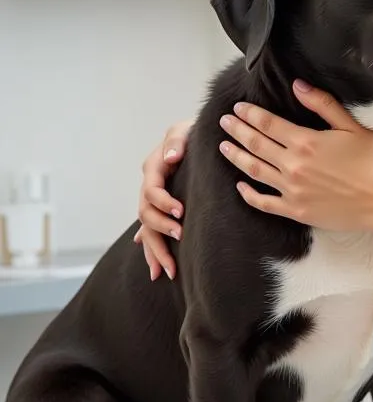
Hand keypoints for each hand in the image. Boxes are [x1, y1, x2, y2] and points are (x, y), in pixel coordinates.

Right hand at [134, 119, 192, 280]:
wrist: (198, 137)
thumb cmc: (192, 133)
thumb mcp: (183, 130)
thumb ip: (175, 142)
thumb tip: (170, 157)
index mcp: (154, 169)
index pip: (151, 191)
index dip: (163, 203)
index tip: (180, 212)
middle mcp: (151, 187)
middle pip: (146, 215)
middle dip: (161, 229)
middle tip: (181, 236)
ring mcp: (155, 201)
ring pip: (147, 230)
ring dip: (155, 251)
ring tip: (168, 271)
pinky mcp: (163, 209)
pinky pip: (153, 232)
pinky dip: (153, 250)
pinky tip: (157, 269)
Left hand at [218, 79, 372, 236]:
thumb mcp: (353, 127)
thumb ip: (323, 105)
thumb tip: (297, 85)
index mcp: (306, 142)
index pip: (268, 124)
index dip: (250, 114)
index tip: (238, 108)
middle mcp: (293, 166)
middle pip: (255, 145)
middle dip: (237, 131)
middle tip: (224, 122)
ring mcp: (292, 190)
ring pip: (253, 171)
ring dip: (236, 157)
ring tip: (224, 147)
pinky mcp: (296, 211)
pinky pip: (264, 203)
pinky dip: (248, 194)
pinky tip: (240, 186)